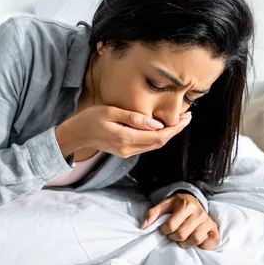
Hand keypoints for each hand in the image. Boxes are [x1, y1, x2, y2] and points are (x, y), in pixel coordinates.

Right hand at [55, 105, 191, 158]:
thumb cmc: (90, 119)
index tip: (186, 117)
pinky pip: (146, 145)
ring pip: (154, 145)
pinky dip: (157, 137)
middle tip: (187, 117)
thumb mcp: (110, 112)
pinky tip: (161, 127)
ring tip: (178, 121)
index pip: (159, 136)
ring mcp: (127, 152)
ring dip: (168, 134)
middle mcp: (129, 149)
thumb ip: (133, 118)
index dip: (175, 128)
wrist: (76, 135)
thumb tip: (156, 123)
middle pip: (159, 143)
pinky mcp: (125, 151)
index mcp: (126, 138)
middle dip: (175, 131)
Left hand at [141, 193, 219, 249]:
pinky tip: (197, 243)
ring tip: (182, 239)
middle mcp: (199, 213)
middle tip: (172, 235)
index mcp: (186, 205)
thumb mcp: (164, 205)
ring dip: (186, 243)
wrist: (193, 200)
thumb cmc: (177, 205)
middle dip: (173, 237)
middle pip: (182, 234)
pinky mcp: (214, 229)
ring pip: (196, 239)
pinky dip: (205, 246)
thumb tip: (144, 226)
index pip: (171, 225)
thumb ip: (153, 214)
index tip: (164, 229)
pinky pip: (212, 242)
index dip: (164, 230)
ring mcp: (208, 221)